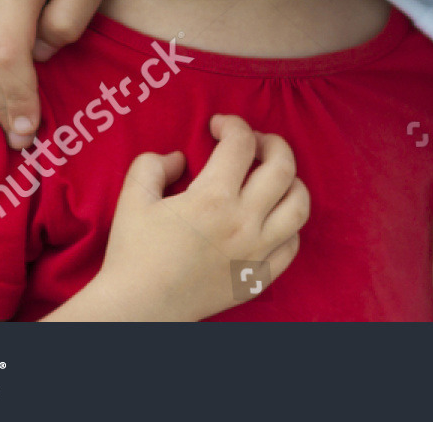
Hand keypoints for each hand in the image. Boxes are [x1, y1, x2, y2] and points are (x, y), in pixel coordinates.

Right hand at [45, 116, 309, 320]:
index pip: (241, 143)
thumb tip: (180, 158)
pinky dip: (289, 226)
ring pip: (299, 206)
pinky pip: (292, 245)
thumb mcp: (132, 197)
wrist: (138, 309)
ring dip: (292, 182)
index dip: (232, 124)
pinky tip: (271, 218)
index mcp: (213, 198)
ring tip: (272, 177)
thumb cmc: (133, 253)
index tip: (218, 125)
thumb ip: (154, 164)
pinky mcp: (258, 278)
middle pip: (283, 167)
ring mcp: (257, 253)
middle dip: (272, 143)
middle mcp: (244, 223)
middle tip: (253, 142)